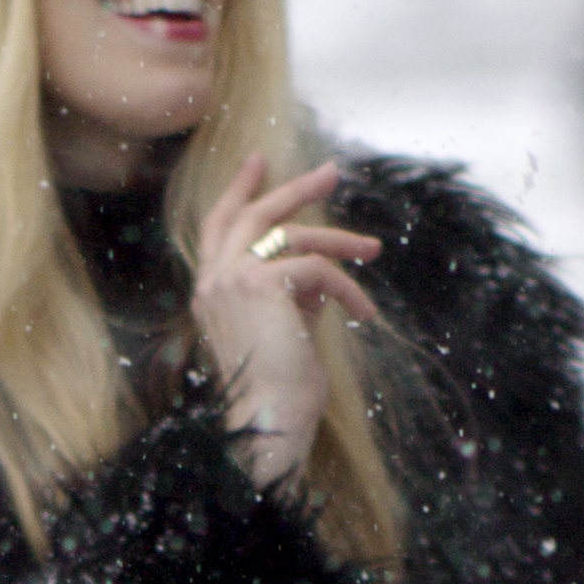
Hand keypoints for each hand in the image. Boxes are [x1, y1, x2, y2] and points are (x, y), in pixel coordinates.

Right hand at [191, 152, 380, 487]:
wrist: (267, 421)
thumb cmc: (277, 392)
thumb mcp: (285, 331)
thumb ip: (294, 297)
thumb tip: (319, 275)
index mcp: (211, 291)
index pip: (218, 227)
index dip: (238, 192)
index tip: (258, 162)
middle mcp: (213, 280)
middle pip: (253, 213)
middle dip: (295, 188)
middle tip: (331, 172)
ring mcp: (231, 278)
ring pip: (293, 234)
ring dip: (340, 241)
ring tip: (372, 250)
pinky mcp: (260, 283)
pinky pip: (315, 268)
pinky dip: (346, 287)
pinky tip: (362, 315)